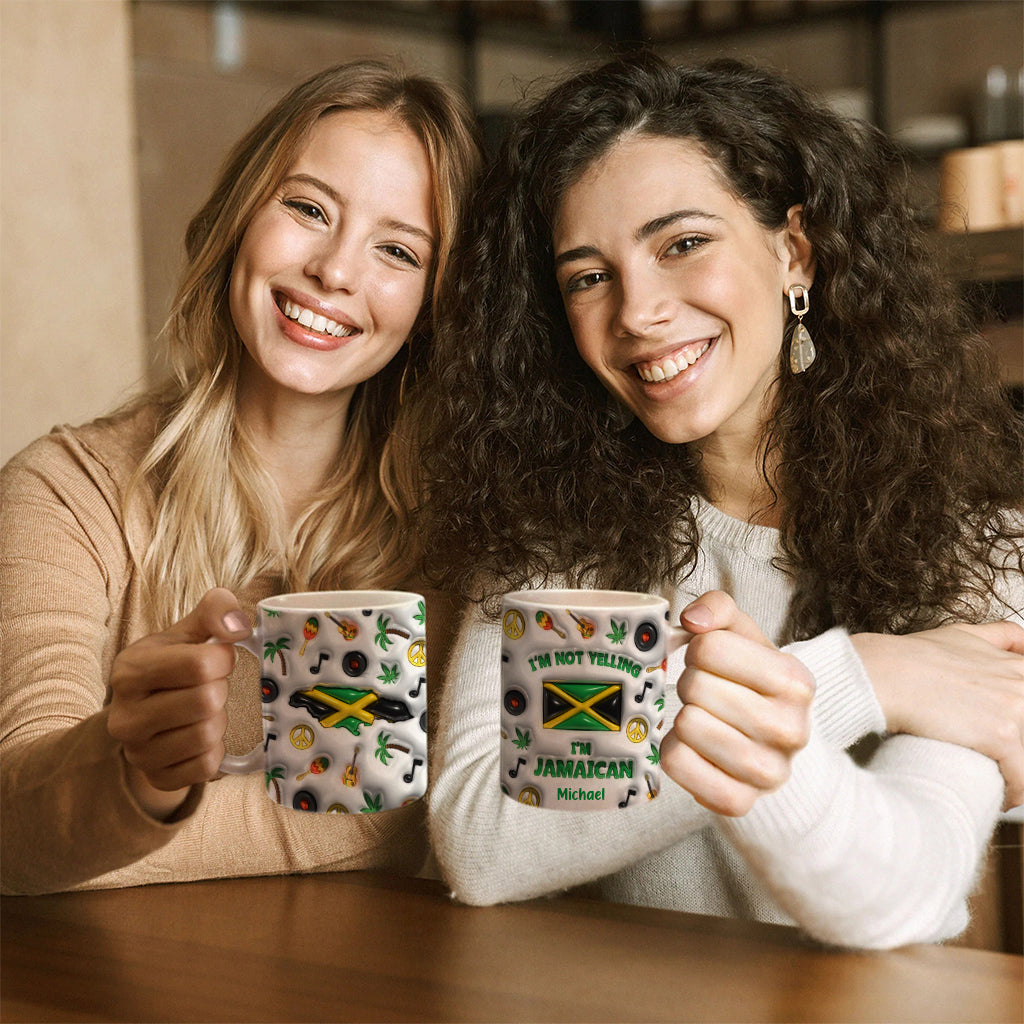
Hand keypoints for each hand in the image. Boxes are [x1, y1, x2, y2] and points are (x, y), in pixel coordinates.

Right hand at [107, 588, 250, 817]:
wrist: (147, 713)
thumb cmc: (173, 666)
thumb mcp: (188, 631)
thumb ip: (215, 611)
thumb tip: (239, 626)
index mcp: (129, 671)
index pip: (199, 664)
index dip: (223, 659)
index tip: (219, 659)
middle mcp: (124, 716)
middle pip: (206, 701)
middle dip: (220, 690)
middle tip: (210, 687)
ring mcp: (137, 753)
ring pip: (208, 735)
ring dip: (219, 720)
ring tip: (204, 711)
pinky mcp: (156, 778)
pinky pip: (206, 767)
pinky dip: (216, 750)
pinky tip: (203, 736)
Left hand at [660, 591, 814, 816]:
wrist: (772, 744)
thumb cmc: (750, 682)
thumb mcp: (743, 636)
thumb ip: (719, 608)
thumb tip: (693, 619)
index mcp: (796, 681)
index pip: (709, 647)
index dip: (698, 649)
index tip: (711, 661)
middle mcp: (791, 729)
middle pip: (694, 687)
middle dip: (690, 684)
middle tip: (705, 693)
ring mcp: (768, 773)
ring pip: (686, 726)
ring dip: (682, 717)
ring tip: (703, 718)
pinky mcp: (739, 802)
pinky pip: (676, 763)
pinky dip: (673, 751)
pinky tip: (694, 748)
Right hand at [852, 622, 1023, 809]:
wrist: (884, 673)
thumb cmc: (910, 657)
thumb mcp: (960, 634)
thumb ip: (999, 636)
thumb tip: (1021, 640)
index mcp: (1016, 666)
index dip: (1018, 722)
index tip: (1008, 735)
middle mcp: (1021, 684)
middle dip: (1018, 747)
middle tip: (1000, 759)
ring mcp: (1015, 709)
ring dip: (1018, 772)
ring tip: (1001, 782)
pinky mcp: (1002, 736)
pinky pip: (1022, 779)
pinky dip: (1014, 793)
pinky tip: (1000, 796)